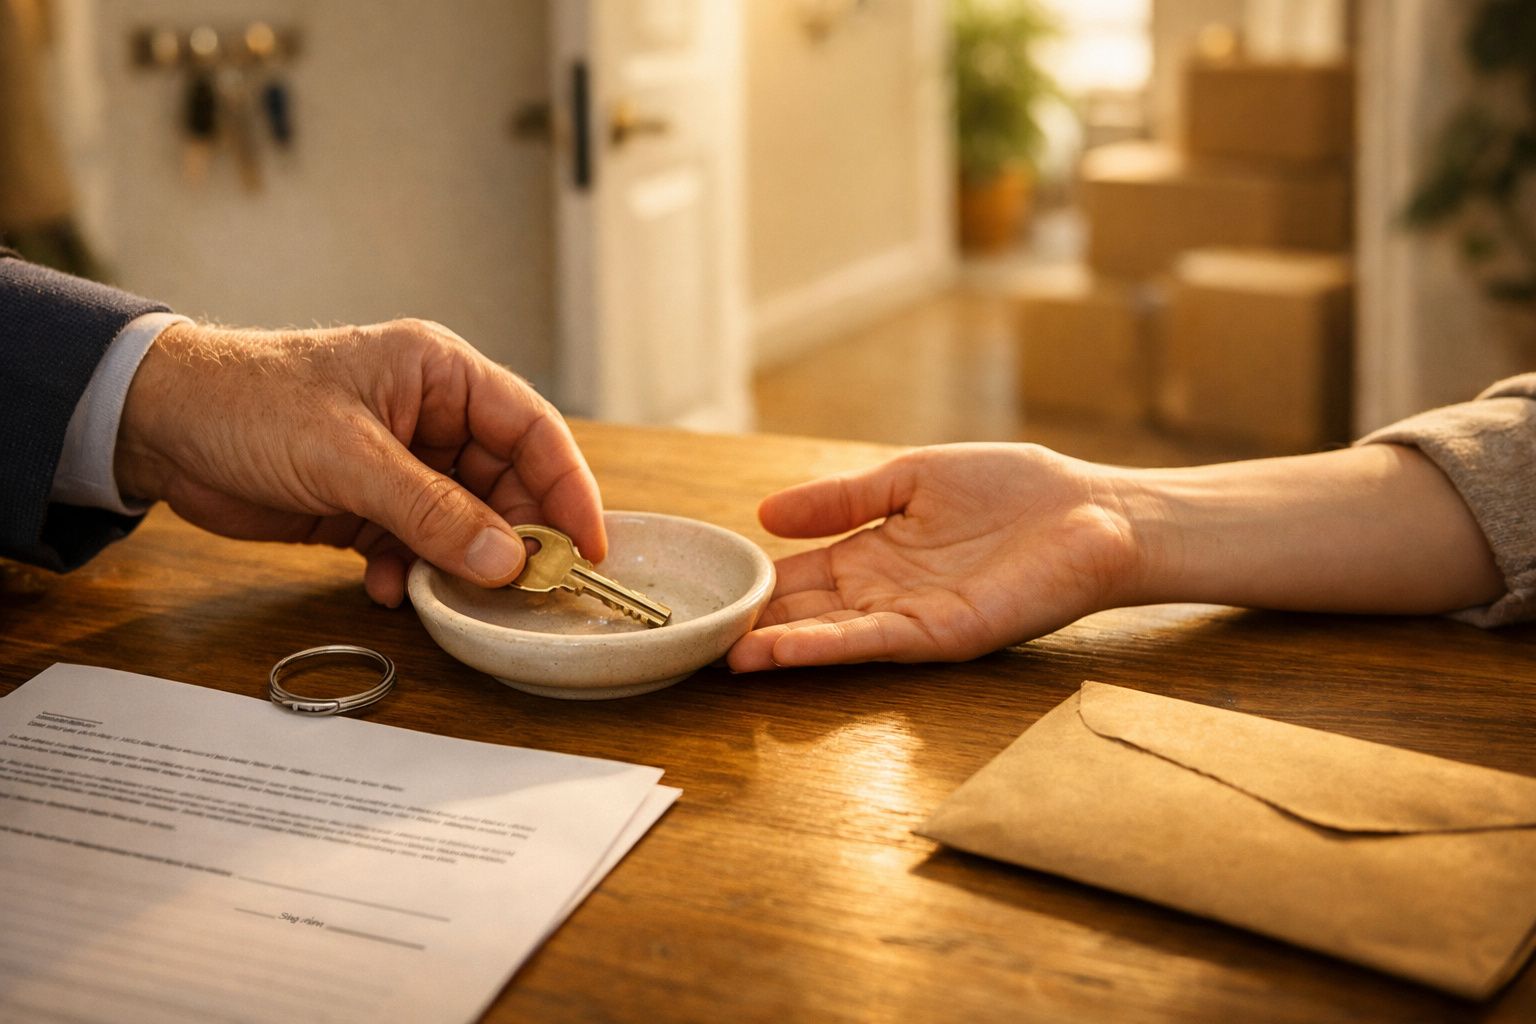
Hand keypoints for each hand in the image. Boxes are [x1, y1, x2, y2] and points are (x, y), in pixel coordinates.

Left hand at [116, 319, 605, 606]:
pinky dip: (411, 571)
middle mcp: (432, 416)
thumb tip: (506, 561)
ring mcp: (402, 462)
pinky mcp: (369, 504)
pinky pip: (417, 545)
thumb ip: (430, 511)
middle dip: (513, 537)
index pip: (532, 429)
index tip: (589, 545)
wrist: (157, 426)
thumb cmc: (249, 403)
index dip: (569, 487)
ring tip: (446, 592)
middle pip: (506, 484)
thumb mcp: (348, 457)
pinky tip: (386, 585)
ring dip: (458, 562)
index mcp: (441, 374)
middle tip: (521, 589)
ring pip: (464, 522)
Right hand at [726, 444, 1139, 669]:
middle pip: (804, 612)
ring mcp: (911, 617)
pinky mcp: (943, 633)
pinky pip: (871, 642)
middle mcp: (884, 593)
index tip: (703, 593)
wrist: (1093, 511)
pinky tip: (776, 651)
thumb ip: (843, 497)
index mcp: (873, 554)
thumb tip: (765, 511)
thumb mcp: (911, 477)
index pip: (798, 575)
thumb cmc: (1013, 490)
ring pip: (828, 636)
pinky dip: (821, 648)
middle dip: (752, 625)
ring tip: (718, 655)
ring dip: (774, 648)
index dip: (753, 584)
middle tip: (690, 637)